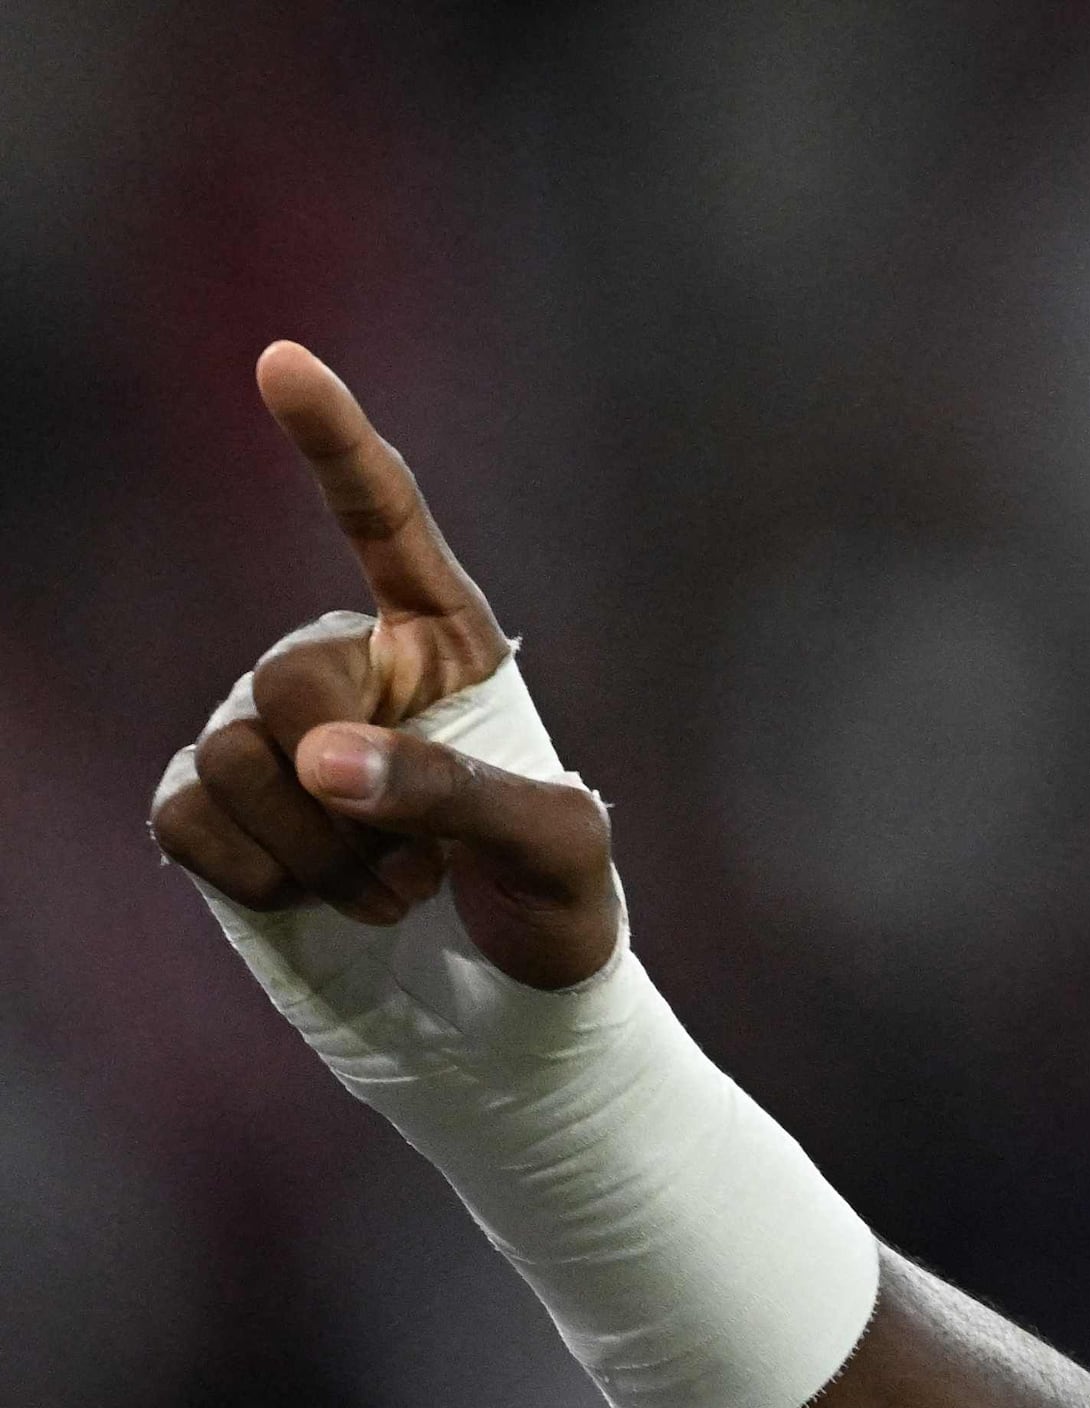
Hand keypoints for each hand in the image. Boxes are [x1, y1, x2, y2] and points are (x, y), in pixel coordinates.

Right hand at [148, 340, 618, 991]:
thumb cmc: (558, 918)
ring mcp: (267, 739)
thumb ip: (458, 794)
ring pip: (234, 760)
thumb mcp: (556, 854)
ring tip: (389, 891)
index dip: (335, 444)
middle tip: (418, 864)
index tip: (284, 360)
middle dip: (343, 786)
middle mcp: (345, 673)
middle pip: (284, 680)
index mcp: (443, 649)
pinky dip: (261, 880)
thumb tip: (321, 759)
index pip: (387, 525)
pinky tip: (320, 903)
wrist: (509, 1022)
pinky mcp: (211, 811)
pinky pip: (188, 820)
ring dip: (320, 854)